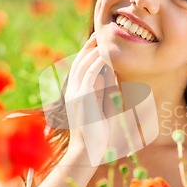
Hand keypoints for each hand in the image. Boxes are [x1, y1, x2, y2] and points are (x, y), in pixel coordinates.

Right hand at [64, 34, 108, 166]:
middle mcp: (73, 91)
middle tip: (100, 35)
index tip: (99, 43)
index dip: (88, 53)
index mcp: (77, 93)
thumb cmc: (101, 134)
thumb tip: (113, 75)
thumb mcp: (107, 107)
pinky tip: (105, 55)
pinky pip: (89, 74)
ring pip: (83, 65)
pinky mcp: (82, 98)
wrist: (91, 152)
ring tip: (104, 40)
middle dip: (89, 47)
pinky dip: (97, 63)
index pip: (81, 67)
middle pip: (79, 62)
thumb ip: (108, 91)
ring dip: (94, 51)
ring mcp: (75, 94)